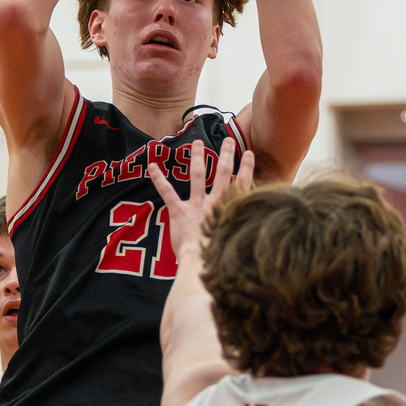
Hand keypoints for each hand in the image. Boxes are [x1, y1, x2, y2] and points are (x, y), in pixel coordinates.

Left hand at [147, 136, 253, 263]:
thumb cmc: (219, 258)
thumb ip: (240, 229)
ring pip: (197, 176)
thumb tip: (254, 231)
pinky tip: (151, 166)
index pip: (242, 184)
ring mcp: (196, 206)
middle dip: (226, 155)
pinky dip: (159, 178)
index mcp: (229, 210)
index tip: (250, 154)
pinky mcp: (179, 212)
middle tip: (229, 140)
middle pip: (222, 173)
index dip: (247, 168)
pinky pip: (168, 192)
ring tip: (197, 143)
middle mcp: (214, 203)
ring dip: (198, 157)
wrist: (201, 265)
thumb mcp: (236, 242)